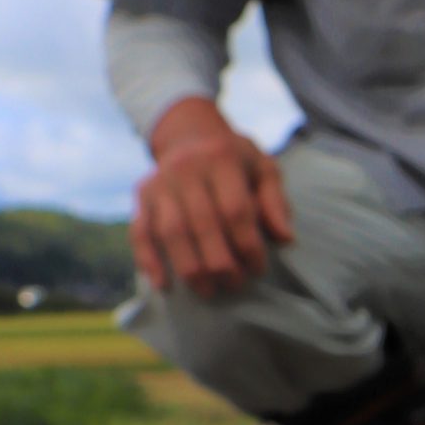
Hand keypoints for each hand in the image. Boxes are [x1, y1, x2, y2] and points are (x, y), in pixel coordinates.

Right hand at [132, 99, 293, 297]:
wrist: (189, 133)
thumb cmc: (233, 157)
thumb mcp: (262, 167)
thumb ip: (275, 201)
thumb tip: (285, 238)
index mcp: (220, 159)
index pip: (235, 210)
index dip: (248, 245)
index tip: (258, 268)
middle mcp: (185, 169)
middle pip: (202, 225)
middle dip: (220, 263)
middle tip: (234, 284)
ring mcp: (159, 183)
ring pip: (171, 232)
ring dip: (190, 268)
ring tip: (207, 290)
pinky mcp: (142, 196)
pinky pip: (140, 231)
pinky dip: (149, 260)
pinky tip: (163, 284)